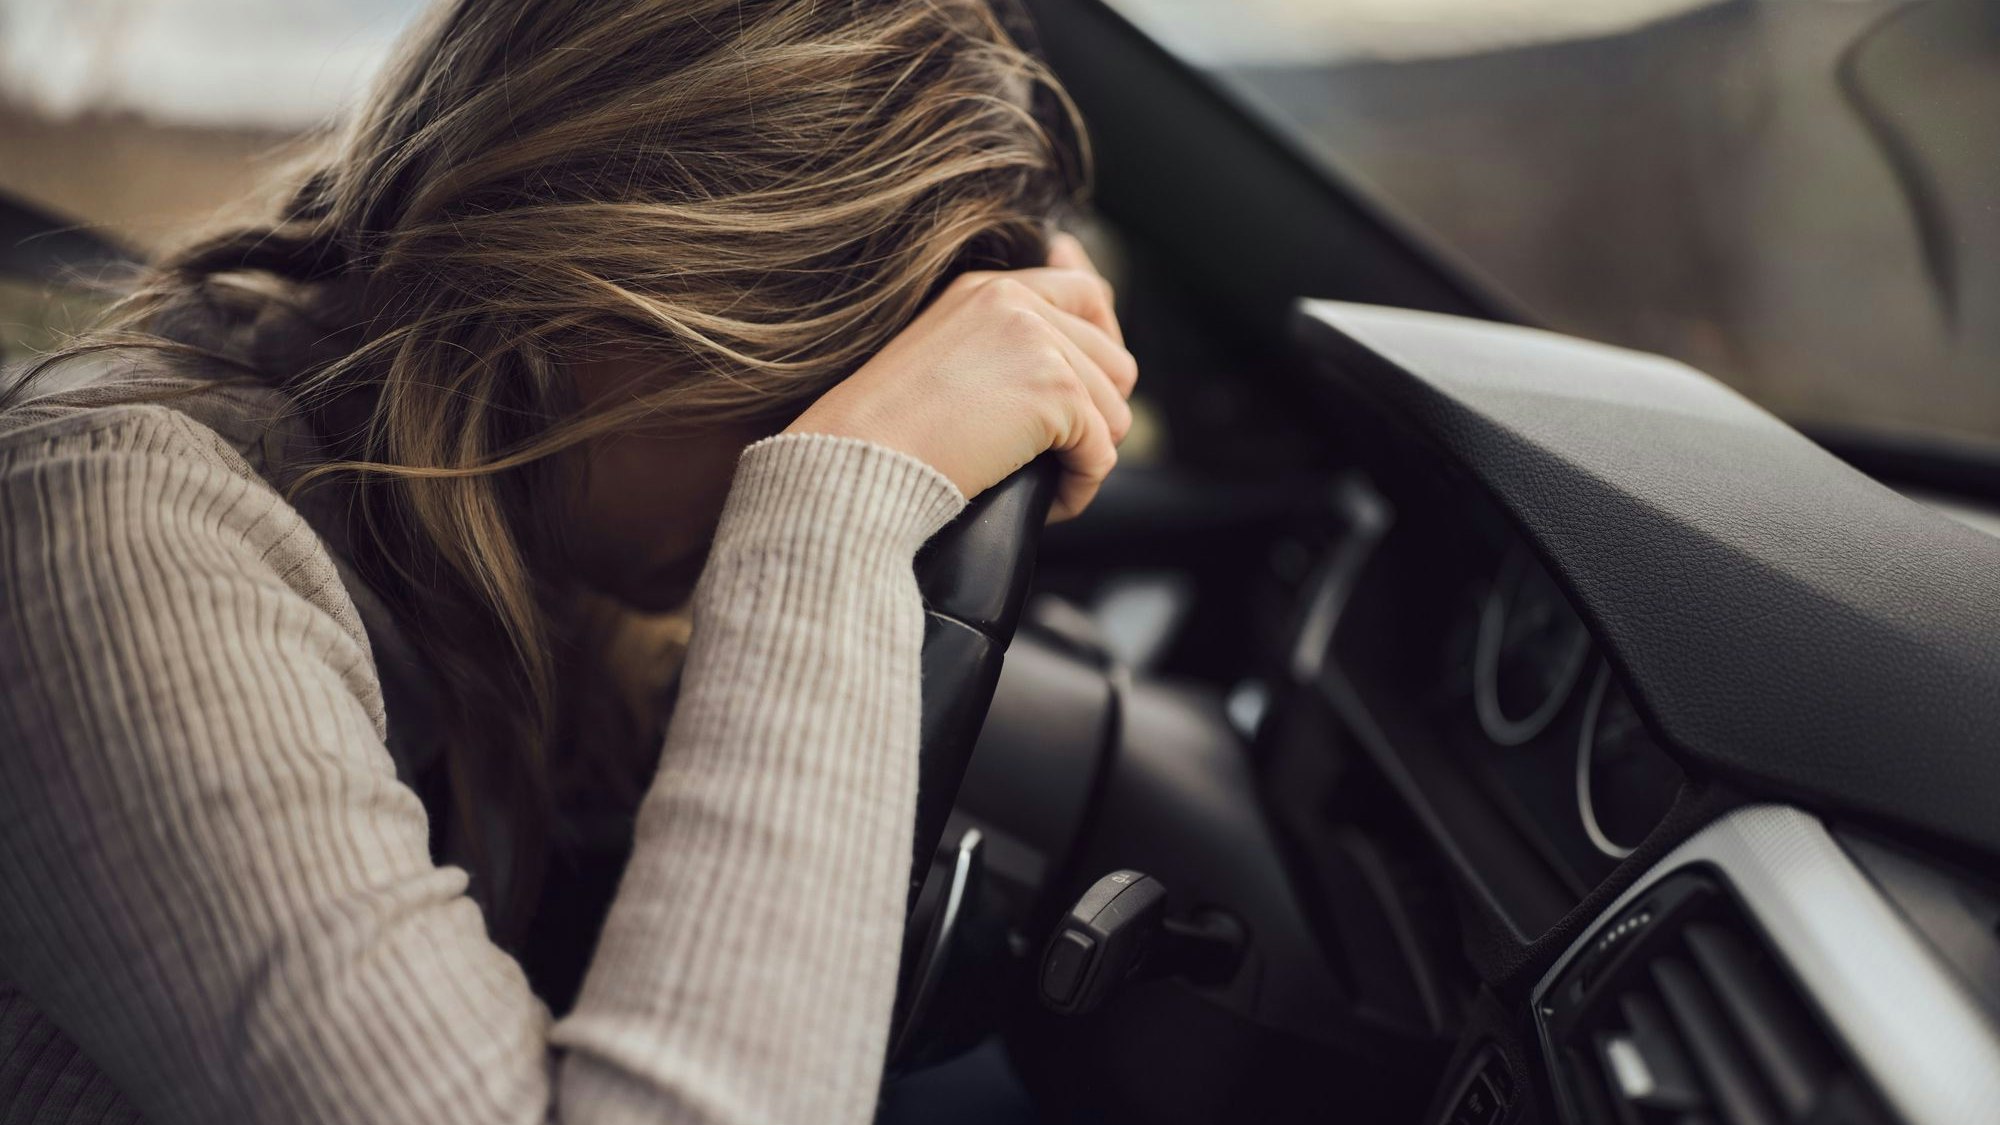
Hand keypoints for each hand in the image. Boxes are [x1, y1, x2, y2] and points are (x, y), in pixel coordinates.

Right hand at [784, 233, 1135, 521]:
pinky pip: (1102, 453)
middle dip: (1097, 419)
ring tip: (1045, 482)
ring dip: (1088, 459)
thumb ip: (1008, 334)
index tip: (1089, 396)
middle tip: (1057, 455)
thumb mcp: (947, 354)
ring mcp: (1039, 342)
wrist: (858, 461)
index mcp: (990, 289)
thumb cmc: (889, 429)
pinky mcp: (1055, 391)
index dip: (1106, 349)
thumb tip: (1068, 285)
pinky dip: (1080, 487)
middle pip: (1115, 364)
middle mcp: (1017, 302)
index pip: (1089, 294)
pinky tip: (1048, 502)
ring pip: (1116, 413)